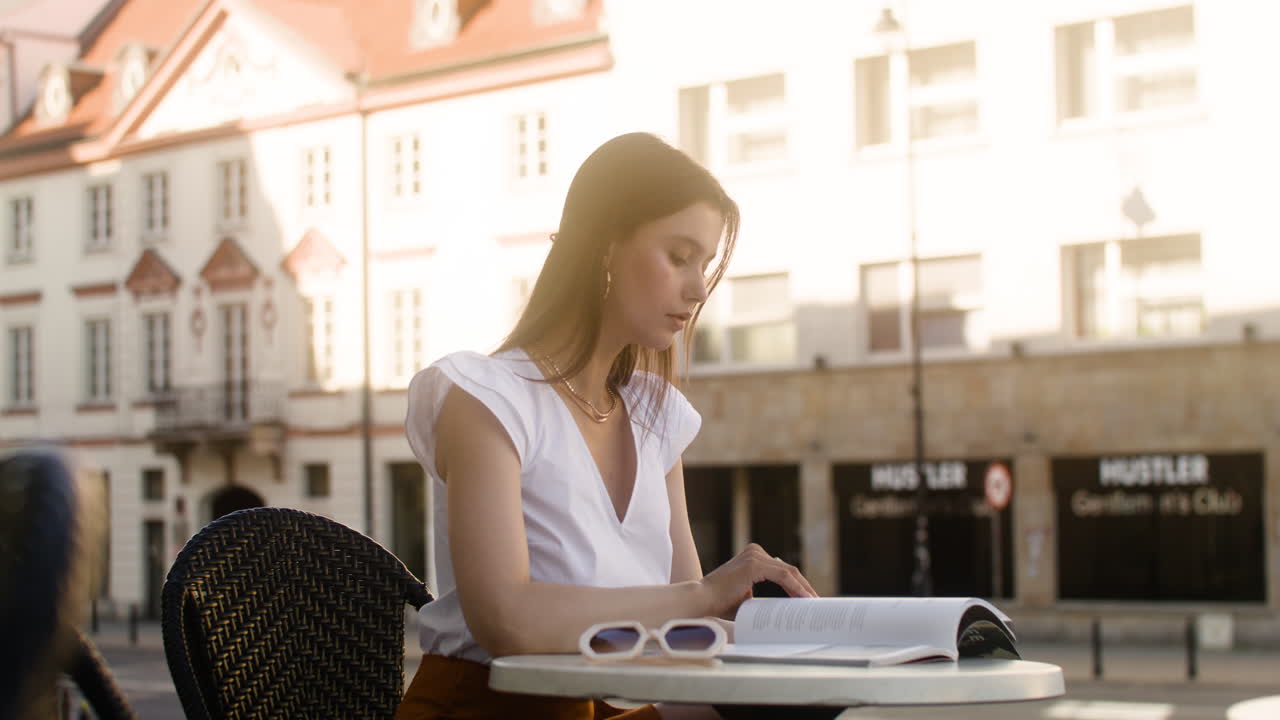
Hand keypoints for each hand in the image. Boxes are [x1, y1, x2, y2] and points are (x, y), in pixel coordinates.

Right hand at [698, 543, 817, 618]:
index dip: (799, 587)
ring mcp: (755, 555)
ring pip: (789, 572)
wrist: (702, 601)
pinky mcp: (754, 564)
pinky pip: (783, 576)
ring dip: (804, 589)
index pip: (783, 571)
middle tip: (817, 604)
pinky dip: (796, 588)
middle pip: (789, 570)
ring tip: (814, 604)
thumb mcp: (748, 599)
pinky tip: (805, 599)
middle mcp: (755, 551)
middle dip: (805, 588)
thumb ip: (764, 599)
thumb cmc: (721, 603)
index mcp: (754, 557)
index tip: (809, 601)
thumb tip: (784, 611)